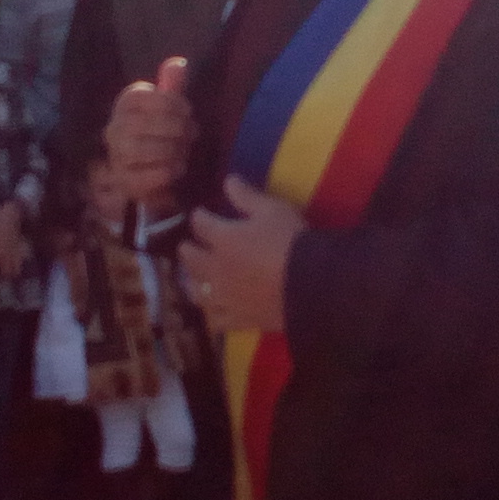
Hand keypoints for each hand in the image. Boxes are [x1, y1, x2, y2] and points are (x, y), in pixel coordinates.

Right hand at [109, 56, 195, 202]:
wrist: (150, 172)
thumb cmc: (161, 132)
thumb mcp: (167, 106)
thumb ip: (172, 85)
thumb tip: (179, 63)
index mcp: (124, 105)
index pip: (139, 96)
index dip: (168, 102)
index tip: (187, 110)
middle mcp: (114, 129)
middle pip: (143, 123)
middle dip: (175, 128)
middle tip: (192, 133)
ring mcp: (116, 157)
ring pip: (143, 150)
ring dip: (172, 150)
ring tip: (185, 150)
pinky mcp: (125, 182)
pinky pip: (146, 176)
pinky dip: (167, 171)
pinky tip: (178, 167)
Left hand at [183, 173, 304, 334]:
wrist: (311, 285)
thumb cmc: (291, 241)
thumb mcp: (272, 210)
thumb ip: (246, 196)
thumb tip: (227, 180)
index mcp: (222, 238)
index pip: (200, 223)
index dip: (199, 216)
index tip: (201, 213)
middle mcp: (215, 268)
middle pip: (190, 258)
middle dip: (188, 248)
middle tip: (190, 244)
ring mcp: (223, 297)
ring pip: (195, 290)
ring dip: (191, 280)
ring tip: (194, 277)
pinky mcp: (237, 319)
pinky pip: (215, 319)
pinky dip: (210, 313)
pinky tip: (212, 309)